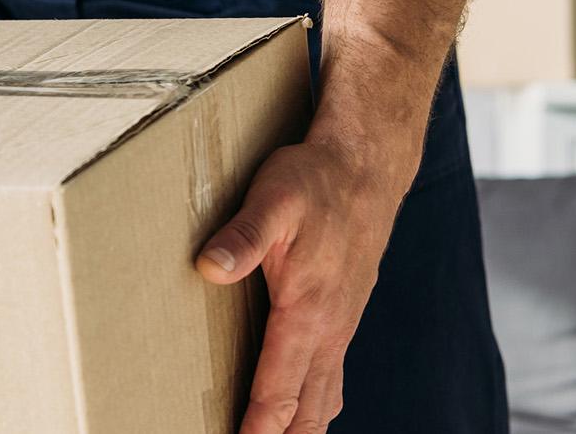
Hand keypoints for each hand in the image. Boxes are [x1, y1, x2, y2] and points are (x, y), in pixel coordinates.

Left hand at [196, 141, 411, 433]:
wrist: (367, 167)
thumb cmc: (314, 182)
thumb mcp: (272, 200)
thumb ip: (241, 237)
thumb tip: (208, 267)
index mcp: (308, 313)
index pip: (280, 391)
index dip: (258, 428)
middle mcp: (329, 330)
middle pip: (307, 411)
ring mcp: (340, 327)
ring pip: (323, 399)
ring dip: (302, 430)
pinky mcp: (343, 318)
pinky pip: (331, 378)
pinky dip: (316, 407)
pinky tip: (306, 415)